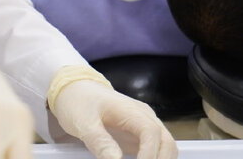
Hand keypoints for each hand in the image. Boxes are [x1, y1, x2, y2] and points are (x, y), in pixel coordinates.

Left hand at [51, 80, 176, 158]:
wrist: (76, 89)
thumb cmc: (79, 102)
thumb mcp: (83, 122)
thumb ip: (99, 141)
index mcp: (131, 111)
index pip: (151, 132)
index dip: (149, 154)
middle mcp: (143, 117)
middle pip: (166, 141)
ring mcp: (143, 125)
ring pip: (166, 146)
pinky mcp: (139, 135)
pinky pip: (155, 149)